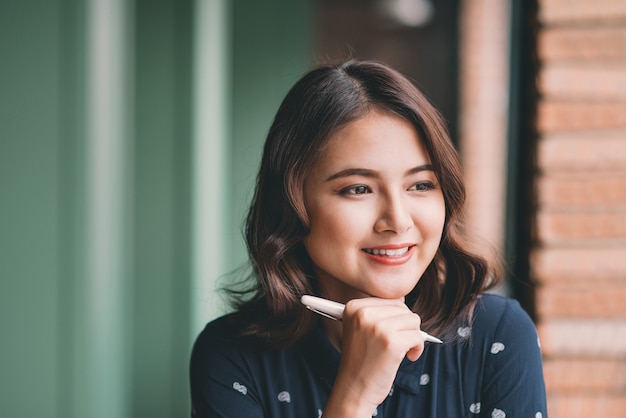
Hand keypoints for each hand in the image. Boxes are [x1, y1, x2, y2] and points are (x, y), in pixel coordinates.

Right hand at [323, 297, 424, 416]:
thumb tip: (404, 301)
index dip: (395, 318)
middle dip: (405, 327)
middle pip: (403, 308)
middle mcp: (363, 313)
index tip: (389, 334)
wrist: (353, 389)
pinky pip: (418, 336)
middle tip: (395, 344)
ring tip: (400, 350)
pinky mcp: (391, 342)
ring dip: (412, 337)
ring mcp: (377, 327)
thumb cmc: (361, 361)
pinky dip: (417, 348)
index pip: (390, 299)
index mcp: (354, 306)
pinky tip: (407, 357)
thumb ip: (378, 312)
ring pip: (413, 321)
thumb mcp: (361, 328)